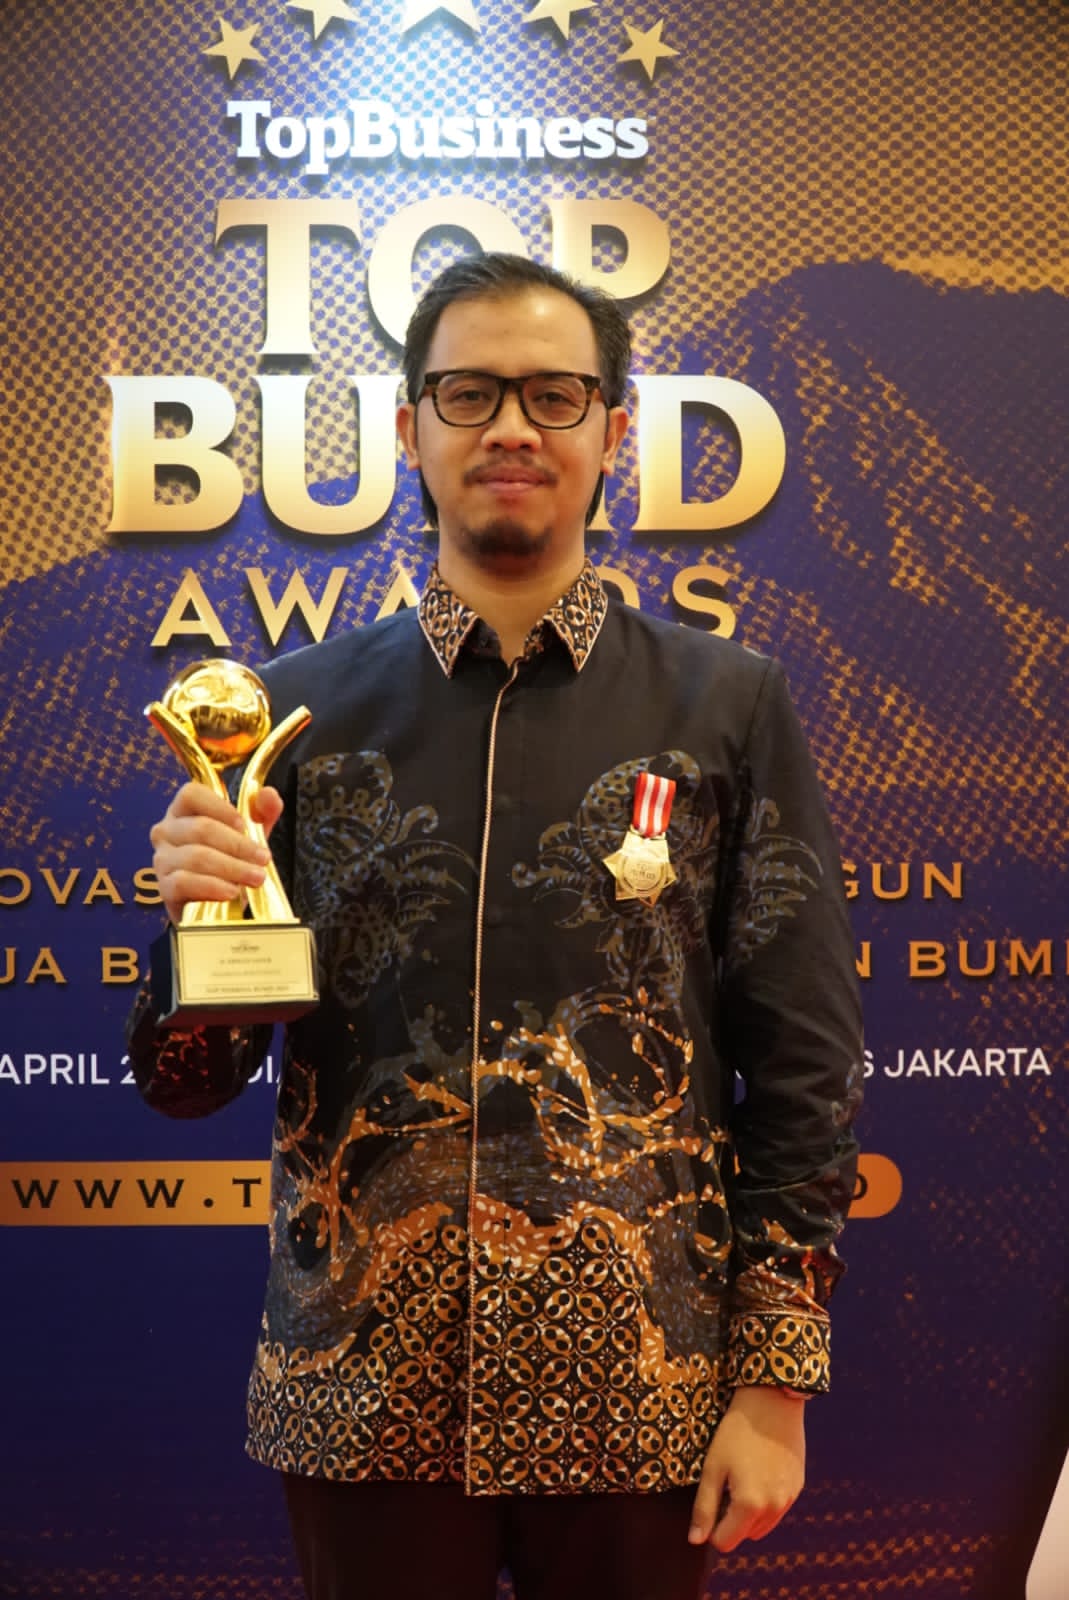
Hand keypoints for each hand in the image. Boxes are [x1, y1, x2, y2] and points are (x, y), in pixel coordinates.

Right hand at [149, 782, 282, 924]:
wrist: (214, 905)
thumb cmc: (229, 861)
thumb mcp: (250, 834)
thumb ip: (262, 812)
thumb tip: (268, 794)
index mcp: (183, 810)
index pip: (192, 795)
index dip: (220, 807)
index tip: (244, 825)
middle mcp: (167, 831)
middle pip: (201, 829)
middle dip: (238, 845)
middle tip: (263, 859)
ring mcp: (162, 859)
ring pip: (196, 856)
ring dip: (232, 867)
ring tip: (256, 878)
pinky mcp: (164, 888)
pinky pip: (184, 882)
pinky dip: (212, 886)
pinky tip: (231, 891)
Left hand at [688, 1386, 805, 1551]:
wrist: (772, 1400)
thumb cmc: (737, 1432)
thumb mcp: (713, 1467)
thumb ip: (704, 1507)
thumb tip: (696, 1540)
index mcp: (750, 1505)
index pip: (725, 1542)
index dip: (712, 1526)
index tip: (712, 1499)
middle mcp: (774, 1508)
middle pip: (745, 1535)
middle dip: (732, 1519)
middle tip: (726, 1484)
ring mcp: (789, 1498)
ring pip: (763, 1525)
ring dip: (750, 1513)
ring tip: (743, 1476)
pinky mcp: (798, 1486)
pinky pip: (778, 1508)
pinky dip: (767, 1500)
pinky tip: (760, 1470)